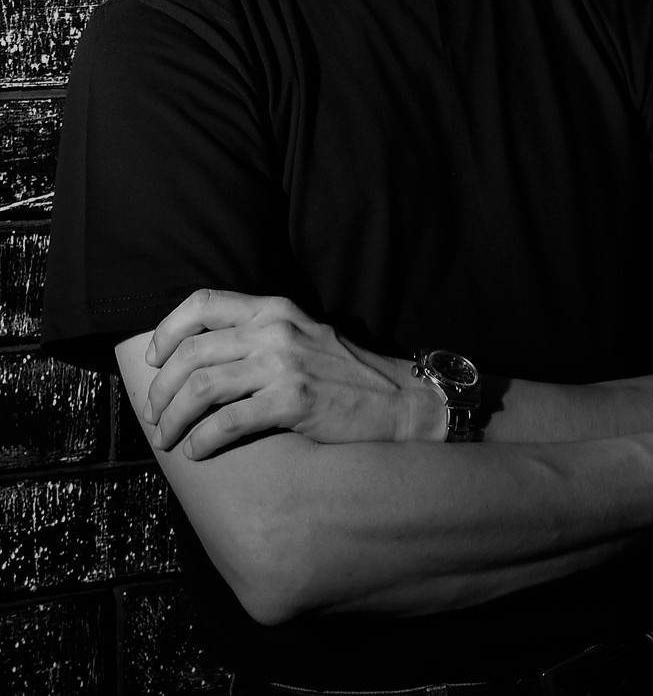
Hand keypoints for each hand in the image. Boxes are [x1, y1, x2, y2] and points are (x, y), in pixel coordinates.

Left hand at [142, 288, 443, 458]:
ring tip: (167, 437)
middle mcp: (275, 330)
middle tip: (155, 415)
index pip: (202, 303)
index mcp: (274, 308)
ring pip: (200, 388)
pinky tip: (197, 452)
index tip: (153, 360)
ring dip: (173, 418)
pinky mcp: (293, 402)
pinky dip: (201, 441)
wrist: (396, 400)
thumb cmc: (343, 373)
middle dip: (160, 390)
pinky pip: (227, 422)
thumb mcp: (301, 334)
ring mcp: (284, 365)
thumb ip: (259, 332)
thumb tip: (200, 353)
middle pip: (192, 353)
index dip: (167, 331)